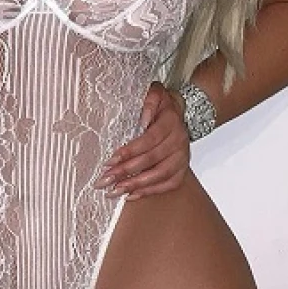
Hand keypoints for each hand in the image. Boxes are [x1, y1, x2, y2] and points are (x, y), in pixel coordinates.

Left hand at [93, 81, 189, 199]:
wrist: (181, 113)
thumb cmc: (162, 106)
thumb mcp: (156, 93)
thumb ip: (150, 100)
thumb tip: (143, 119)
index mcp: (171, 123)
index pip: (149, 140)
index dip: (129, 151)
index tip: (110, 161)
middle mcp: (179, 141)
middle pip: (151, 160)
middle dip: (126, 172)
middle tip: (105, 179)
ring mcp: (182, 157)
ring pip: (160, 175)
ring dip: (135, 185)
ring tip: (114, 191)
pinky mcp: (182, 170)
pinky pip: (168, 185)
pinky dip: (150, 191)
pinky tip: (131, 195)